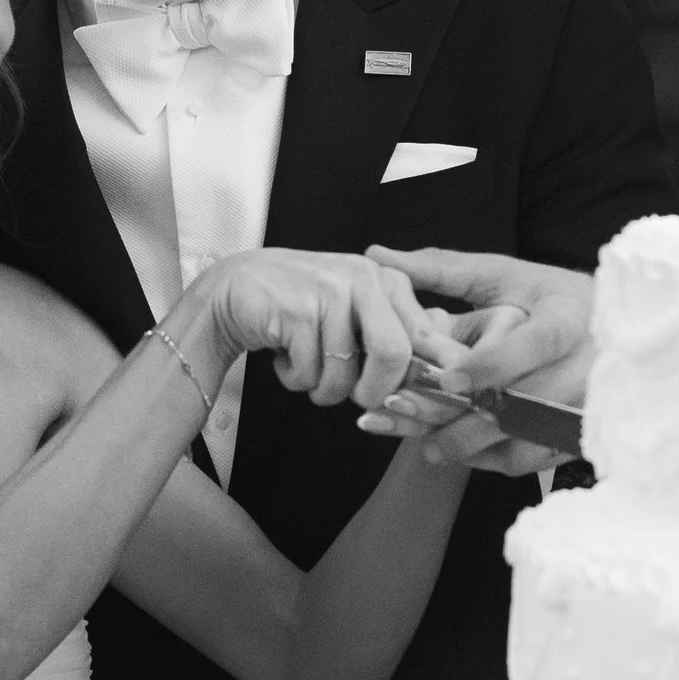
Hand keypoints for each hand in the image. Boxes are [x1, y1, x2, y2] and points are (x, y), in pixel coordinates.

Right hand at [194, 249, 424, 413]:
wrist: (236, 288)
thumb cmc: (301, 308)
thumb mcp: (357, 315)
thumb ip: (398, 335)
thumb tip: (442, 372)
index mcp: (387, 281)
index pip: (424, 337)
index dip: (423, 378)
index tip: (411, 400)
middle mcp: (364, 279)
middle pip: (394, 354)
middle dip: (374, 392)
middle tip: (358, 400)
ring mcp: (329, 292)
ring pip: (345, 373)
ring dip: (323, 389)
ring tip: (307, 370)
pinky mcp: (297, 311)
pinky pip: (310, 372)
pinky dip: (295, 379)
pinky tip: (285, 357)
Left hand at [356, 247, 596, 474]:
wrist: (617, 330)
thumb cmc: (550, 297)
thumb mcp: (506, 276)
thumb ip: (443, 269)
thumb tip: (377, 254)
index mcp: (568, 316)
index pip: (536, 344)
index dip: (493, 364)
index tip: (449, 378)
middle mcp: (587, 365)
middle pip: (525, 404)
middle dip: (465, 421)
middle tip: (412, 422)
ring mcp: (587, 405)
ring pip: (525, 439)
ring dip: (472, 448)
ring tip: (429, 447)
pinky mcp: (579, 433)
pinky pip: (532, 458)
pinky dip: (492, 459)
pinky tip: (463, 451)